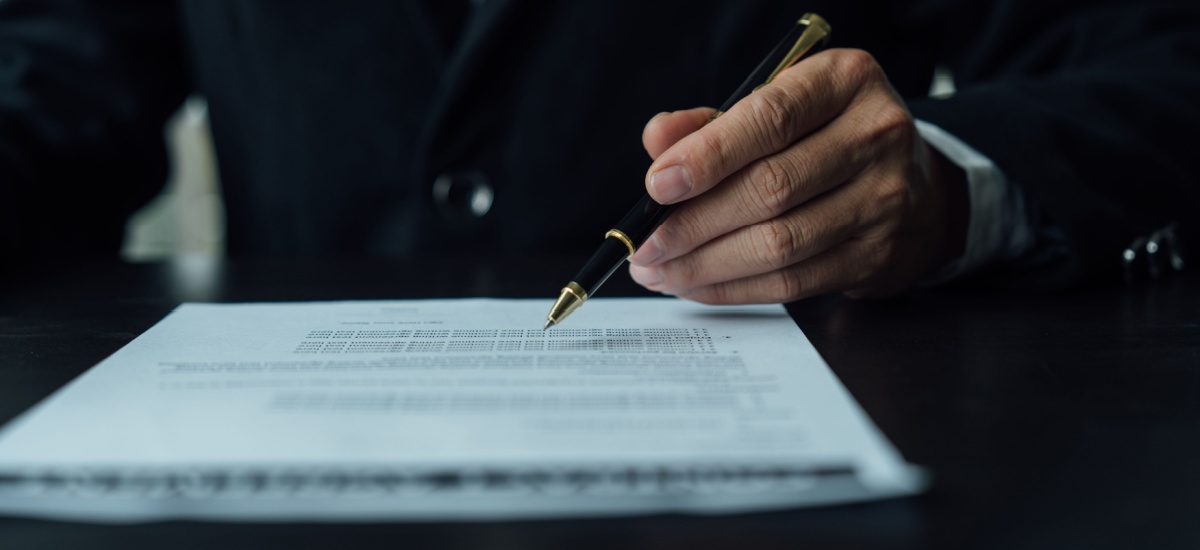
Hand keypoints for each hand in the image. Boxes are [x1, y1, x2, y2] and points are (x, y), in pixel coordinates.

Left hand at [628, 48, 968, 303]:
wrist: (913, 184)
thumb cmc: (825, 138)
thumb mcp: (777, 106)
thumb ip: (713, 122)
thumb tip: (658, 140)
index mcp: (846, 81)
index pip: (771, 117)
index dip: (709, 155)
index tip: (656, 185)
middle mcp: (875, 136)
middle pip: (770, 188)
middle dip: (693, 223)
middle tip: (645, 244)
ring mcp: (883, 200)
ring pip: (779, 244)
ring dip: (705, 264)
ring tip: (658, 269)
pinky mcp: (876, 256)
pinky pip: (792, 283)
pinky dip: (733, 288)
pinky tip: (695, 284)